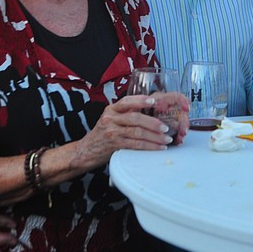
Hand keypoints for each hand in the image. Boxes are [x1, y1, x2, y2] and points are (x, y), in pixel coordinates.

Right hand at [72, 93, 189, 169]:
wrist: (86, 151)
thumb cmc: (102, 134)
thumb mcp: (110, 120)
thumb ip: (125, 114)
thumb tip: (150, 111)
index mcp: (111, 109)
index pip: (127, 101)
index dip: (141, 100)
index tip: (154, 101)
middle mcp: (110, 118)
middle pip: (136, 118)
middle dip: (153, 123)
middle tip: (166, 127)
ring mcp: (111, 132)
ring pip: (137, 132)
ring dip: (155, 137)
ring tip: (166, 140)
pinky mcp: (114, 145)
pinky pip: (135, 144)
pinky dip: (149, 146)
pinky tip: (158, 148)